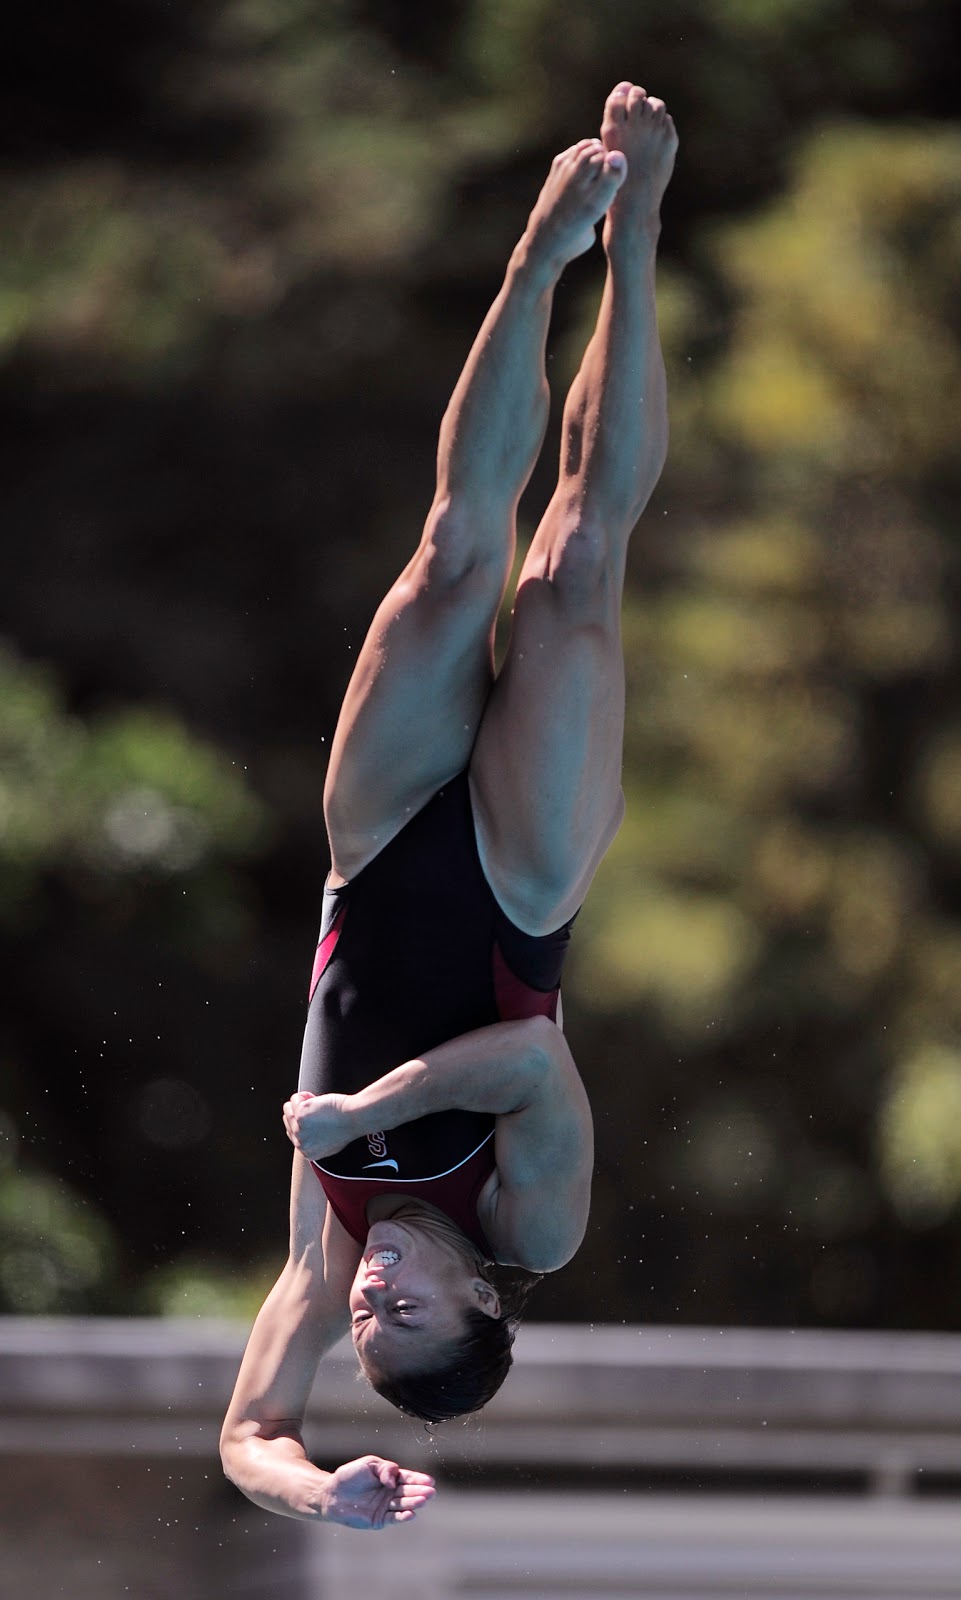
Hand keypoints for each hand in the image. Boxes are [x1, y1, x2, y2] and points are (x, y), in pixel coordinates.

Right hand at [282, 1090, 353, 1160]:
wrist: (355, 1118)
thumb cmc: (347, 1125)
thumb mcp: (329, 1142)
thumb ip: (314, 1139)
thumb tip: (303, 1127)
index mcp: (308, 1153)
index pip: (293, 1135)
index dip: (303, 1121)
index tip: (315, 1116)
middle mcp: (301, 1144)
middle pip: (288, 1121)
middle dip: (300, 1111)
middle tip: (317, 1109)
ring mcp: (299, 1129)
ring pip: (288, 1109)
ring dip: (301, 1102)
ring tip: (317, 1103)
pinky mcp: (300, 1115)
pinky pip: (295, 1099)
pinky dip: (304, 1095)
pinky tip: (316, 1098)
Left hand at [321, 1455, 435, 1529]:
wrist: (332, 1493)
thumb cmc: (350, 1476)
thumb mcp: (369, 1464)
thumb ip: (385, 1468)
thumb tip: (394, 1480)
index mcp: (389, 1478)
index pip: (407, 1478)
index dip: (418, 1479)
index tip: (430, 1481)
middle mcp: (390, 1493)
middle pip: (408, 1492)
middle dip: (420, 1491)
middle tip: (430, 1492)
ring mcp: (385, 1507)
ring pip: (403, 1504)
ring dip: (414, 1503)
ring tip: (423, 1500)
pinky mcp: (379, 1520)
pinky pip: (393, 1518)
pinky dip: (403, 1517)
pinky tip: (411, 1514)